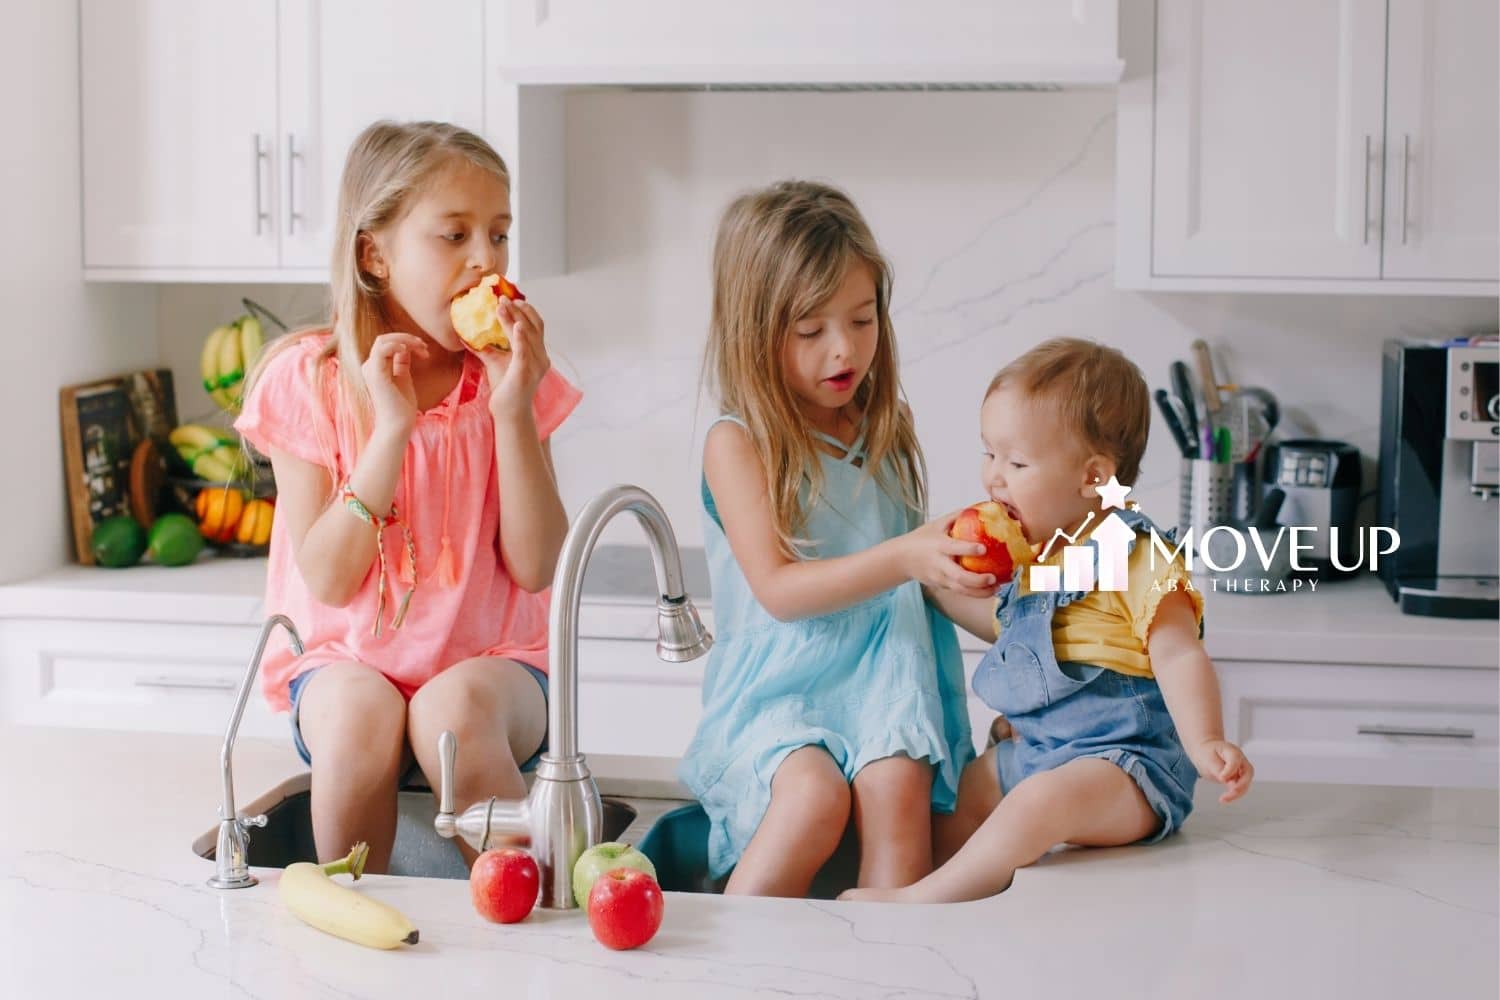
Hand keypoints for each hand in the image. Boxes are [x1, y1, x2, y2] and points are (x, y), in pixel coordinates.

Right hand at [362, 332, 428, 435]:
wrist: (398, 425)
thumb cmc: (402, 406)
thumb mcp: (403, 378)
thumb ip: (401, 362)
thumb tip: (405, 347)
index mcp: (375, 368)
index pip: (387, 344)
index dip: (406, 342)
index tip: (425, 350)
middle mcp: (369, 366)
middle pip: (384, 339)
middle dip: (407, 338)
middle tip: (424, 346)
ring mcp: (370, 369)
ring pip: (383, 340)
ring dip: (405, 340)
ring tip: (421, 348)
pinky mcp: (375, 373)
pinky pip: (382, 349)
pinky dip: (397, 345)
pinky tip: (409, 350)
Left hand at [476, 297, 550, 421]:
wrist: (509, 413)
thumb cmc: (505, 389)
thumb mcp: (495, 362)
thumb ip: (486, 349)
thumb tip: (467, 336)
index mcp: (537, 353)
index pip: (536, 326)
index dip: (526, 310)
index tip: (511, 298)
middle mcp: (541, 357)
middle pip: (534, 326)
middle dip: (519, 309)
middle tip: (504, 297)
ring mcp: (535, 365)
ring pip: (528, 334)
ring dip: (516, 318)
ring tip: (503, 306)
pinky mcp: (525, 372)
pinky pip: (524, 351)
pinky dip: (521, 337)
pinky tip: (516, 325)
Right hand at [898, 509, 999, 597]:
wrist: (901, 559)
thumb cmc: (921, 539)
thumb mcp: (936, 524)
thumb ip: (956, 516)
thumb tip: (979, 508)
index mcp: (938, 546)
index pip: (954, 548)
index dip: (969, 549)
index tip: (983, 548)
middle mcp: (939, 564)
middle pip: (958, 577)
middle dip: (977, 580)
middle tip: (993, 577)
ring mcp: (939, 578)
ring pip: (960, 589)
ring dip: (980, 592)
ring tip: (996, 588)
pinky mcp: (941, 586)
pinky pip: (959, 592)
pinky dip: (975, 593)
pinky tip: (989, 590)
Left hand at [1189, 739, 1253, 802]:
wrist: (1204, 751)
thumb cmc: (1206, 752)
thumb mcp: (1207, 758)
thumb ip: (1217, 769)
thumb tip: (1226, 781)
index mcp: (1232, 751)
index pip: (1235, 759)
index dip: (1230, 770)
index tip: (1221, 778)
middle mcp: (1240, 760)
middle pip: (1248, 773)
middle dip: (1241, 784)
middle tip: (1232, 791)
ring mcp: (1240, 769)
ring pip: (1245, 783)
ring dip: (1237, 793)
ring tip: (1224, 799)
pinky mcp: (1237, 778)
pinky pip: (1239, 788)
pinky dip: (1233, 794)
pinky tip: (1224, 799)